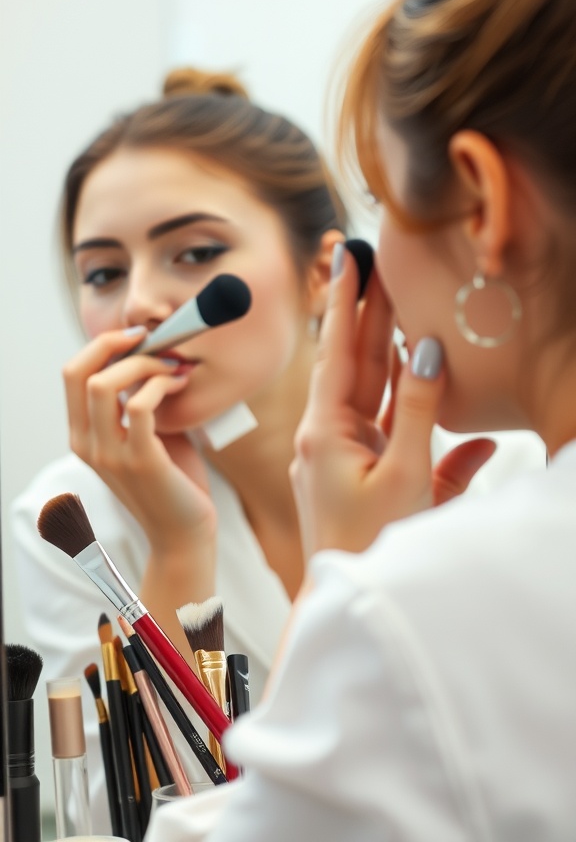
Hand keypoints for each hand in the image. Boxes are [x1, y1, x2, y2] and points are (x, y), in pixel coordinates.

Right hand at [63, 328, 216, 556]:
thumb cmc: (172, 480)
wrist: (184, 533)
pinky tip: (180, 385)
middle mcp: (88, 445)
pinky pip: (140, 406)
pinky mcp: (141, 461)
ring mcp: (111, 454)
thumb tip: (150, 357)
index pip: (73, 373)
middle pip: (79, 372)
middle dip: (116, 344)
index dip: (100, 345)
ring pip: (105, 384)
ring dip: (144, 364)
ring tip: (174, 368)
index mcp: (83, 436)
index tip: (137, 336)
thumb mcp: (145, 435)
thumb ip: (136, 402)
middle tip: (156, 342)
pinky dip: (160, 385)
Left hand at [290, 247, 494, 558]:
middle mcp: (328, 435)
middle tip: (375, 262)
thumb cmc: (370, 545)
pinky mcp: (362, 471)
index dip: (344, 300)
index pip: (337, 350)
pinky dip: (413, 407)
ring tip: (401, 304)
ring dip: (389, 350)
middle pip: (354, 362)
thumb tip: (428, 352)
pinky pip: (390, 427)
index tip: (344, 256)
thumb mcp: (405, 476)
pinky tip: (435, 384)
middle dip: (367, 312)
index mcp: (325, 431)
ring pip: (373, 390)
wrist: (349, 600)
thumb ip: (420, 411)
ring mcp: (343, 453)